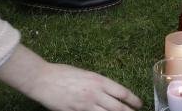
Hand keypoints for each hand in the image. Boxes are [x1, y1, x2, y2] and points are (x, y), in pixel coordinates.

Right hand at [0, 44, 141, 110]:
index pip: (122, 92)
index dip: (133, 100)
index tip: (139, 104)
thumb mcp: (85, 74)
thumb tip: (108, 93)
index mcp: (98, 81)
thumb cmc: (63, 73)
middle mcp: (94, 94)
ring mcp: (84, 106)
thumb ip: (97, 84)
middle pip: (117, 108)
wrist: (43, 79)